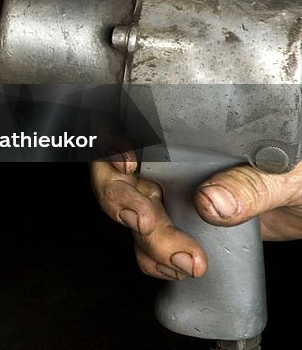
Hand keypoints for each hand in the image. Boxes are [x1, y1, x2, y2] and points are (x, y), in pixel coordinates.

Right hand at [91, 154, 301, 281]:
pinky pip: (149, 242)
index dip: (114, 143)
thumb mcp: (288, 173)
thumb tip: (210, 201)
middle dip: (123, 203)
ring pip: (132, 213)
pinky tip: (180, 268)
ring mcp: (175, 195)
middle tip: (147, 226)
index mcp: (193, 137)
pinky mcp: (183, 225)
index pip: (135, 130)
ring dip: (147, 242)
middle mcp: (175, 162)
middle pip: (122, 176)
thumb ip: (250, 183)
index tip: (126, 167)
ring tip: (186, 261)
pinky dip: (155, 259)